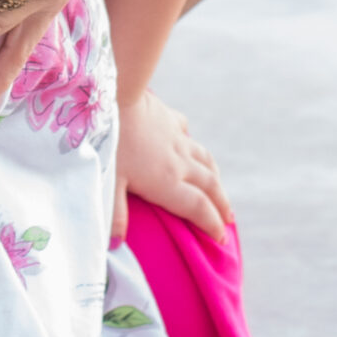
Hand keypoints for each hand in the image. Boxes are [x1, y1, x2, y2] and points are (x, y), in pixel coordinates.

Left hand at [114, 90, 233, 242]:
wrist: (115, 91)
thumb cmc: (108, 140)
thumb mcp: (107, 181)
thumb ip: (114, 214)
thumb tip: (116, 245)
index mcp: (167, 181)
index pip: (198, 208)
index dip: (212, 225)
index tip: (221, 239)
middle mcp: (179, 161)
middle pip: (209, 186)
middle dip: (221, 205)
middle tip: (229, 220)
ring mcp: (176, 138)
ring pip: (205, 160)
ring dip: (215, 177)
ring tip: (219, 189)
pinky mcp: (168, 117)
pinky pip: (186, 132)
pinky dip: (192, 143)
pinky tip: (189, 144)